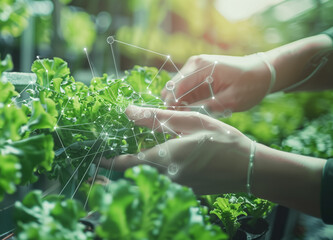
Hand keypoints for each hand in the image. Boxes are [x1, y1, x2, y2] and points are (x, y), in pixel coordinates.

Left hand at [101, 105, 252, 194]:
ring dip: (154, 161)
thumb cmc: (223, 141)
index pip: (126, 163)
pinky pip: (171, 178)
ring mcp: (179, 187)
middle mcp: (168, 177)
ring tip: (169, 145)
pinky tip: (187, 155)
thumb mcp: (190, 122)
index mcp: (165, 158)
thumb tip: (129, 111)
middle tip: (132, 146)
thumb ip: (157, 118)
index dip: (108, 163)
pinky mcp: (189, 190)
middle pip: (140, 168)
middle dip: (132, 159)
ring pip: (156, 173)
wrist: (252, 169)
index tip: (95, 161)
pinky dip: (170, 167)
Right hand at [161, 54, 271, 113]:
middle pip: (171, 88)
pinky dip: (184, 102)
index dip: (171, 106)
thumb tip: (188, 115)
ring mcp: (195, 69)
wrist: (263, 72)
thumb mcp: (232, 100)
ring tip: (186, 120)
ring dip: (178, 105)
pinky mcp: (197, 75)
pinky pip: (184, 90)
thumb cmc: (251, 85)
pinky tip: (190, 114)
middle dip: (173, 106)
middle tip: (180, 124)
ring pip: (175, 90)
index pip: (175, 88)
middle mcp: (194, 64)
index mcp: (201, 67)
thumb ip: (209, 107)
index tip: (174, 123)